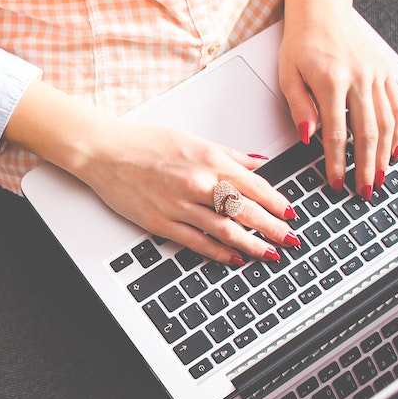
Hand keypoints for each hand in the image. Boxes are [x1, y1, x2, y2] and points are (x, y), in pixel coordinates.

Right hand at [70, 119, 298, 264]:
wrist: (105, 152)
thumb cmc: (145, 143)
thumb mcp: (193, 140)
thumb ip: (228, 155)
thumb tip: (257, 163)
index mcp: (209, 160)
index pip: (254, 186)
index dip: (277, 203)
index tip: (291, 214)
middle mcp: (198, 183)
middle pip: (246, 211)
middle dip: (273, 228)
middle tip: (291, 240)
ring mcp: (179, 205)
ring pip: (226, 230)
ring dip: (252, 244)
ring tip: (270, 254)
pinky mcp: (161, 222)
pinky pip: (197, 242)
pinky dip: (219, 252)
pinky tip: (235, 258)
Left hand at [278, 0, 397, 200]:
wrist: (322, 10)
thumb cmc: (301, 42)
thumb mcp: (288, 74)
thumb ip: (299, 107)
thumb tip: (308, 138)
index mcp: (332, 81)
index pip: (336, 134)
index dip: (337, 163)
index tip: (335, 182)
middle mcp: (359, 79)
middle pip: (367, 133)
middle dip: (367, 167)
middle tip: (365, 191)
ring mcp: (376, 75)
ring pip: (387, 122)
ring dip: (385, 154)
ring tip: (381, 177)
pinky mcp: (386, 72)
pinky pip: (397, 105)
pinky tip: (394, 149)